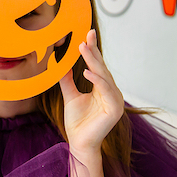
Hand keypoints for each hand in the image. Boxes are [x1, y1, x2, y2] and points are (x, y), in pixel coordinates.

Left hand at [59, 29, 123, 156]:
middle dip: (93, 51)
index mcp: (102, 88)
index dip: (92, 50)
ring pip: (104, 75)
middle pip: (101, 67)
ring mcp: (115, 100)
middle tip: (86, 35)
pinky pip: (106, 90)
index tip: (87, 33)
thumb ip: (67, 80)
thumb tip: (62, 64)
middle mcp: (111, 92)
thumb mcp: (70, 95)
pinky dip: (97, 80)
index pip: (97, 65)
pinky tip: (87, 72)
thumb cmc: (76, 122)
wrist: (79, 143)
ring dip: (93, 61)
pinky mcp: (115, 109)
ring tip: (83, 48)